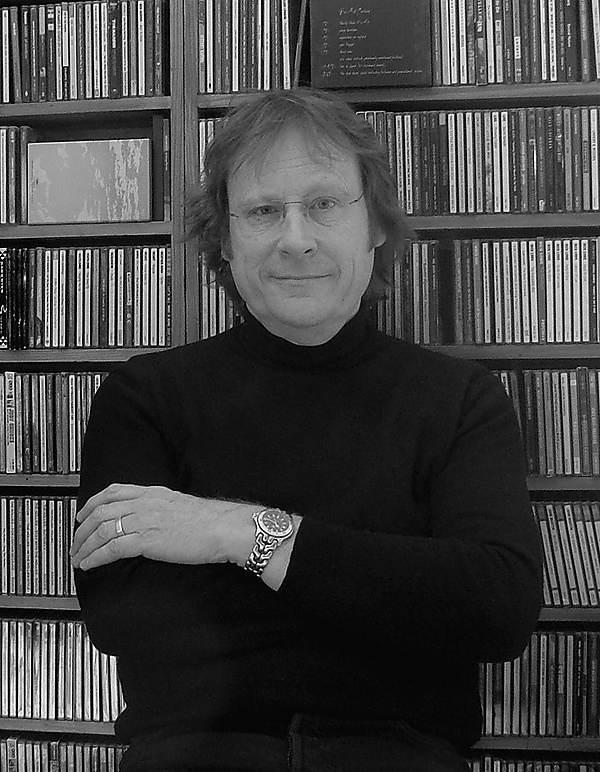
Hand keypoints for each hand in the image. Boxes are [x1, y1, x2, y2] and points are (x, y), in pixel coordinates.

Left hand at [70, 483, 255, 570]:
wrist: (224, 528)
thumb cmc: (209, 521)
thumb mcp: (178, 505)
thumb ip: (159, 507)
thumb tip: (147, 517)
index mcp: (152, 493)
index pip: (112, 492)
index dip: (91, 504)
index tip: (82, 516)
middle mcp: (144, 503)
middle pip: (100, 511)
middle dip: (81, 529)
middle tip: (74, 543)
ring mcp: (145, 520)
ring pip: (101, 530)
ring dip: (84, 546)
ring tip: (78, 558)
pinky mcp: (147, 540)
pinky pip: (112, 548)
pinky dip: (96, 557)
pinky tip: (90, 564)